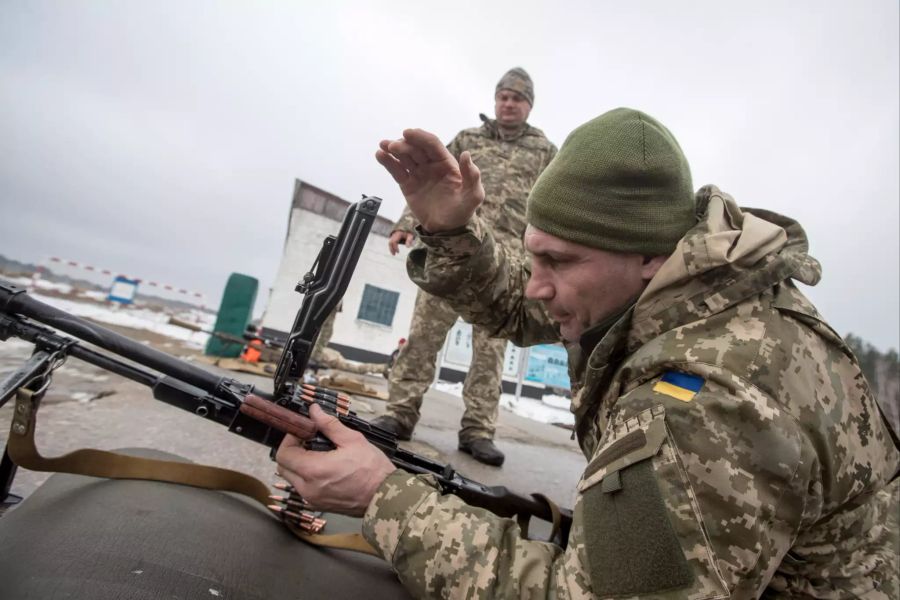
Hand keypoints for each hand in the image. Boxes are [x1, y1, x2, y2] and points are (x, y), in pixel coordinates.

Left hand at [275, 403, 395, 516]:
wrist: (384, 496)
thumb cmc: (372, 468)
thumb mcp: (352, 440)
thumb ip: (329, 425)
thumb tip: (314, 410)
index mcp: (313, 470)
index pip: (284, 454)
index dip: (289, 439)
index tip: (303, 432)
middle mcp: (307, 488)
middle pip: (283, 467)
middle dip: (292, 451)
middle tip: (309, 441)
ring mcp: (311, 499)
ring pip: (291, 478)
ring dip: (298, 464)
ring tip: (318, 454)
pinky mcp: (318, 505)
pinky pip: (302, 488)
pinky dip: (306, 476)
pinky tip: (324, 468)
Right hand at [376, 128, 484, 232]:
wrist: (447, 229)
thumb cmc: (463, 211)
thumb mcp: (473, 195)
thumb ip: (472, 176)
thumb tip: (466, 154)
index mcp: (446, 163)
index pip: (432, 145)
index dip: (421, 137)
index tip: (408, 133)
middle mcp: (431, 165)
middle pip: (416, 148)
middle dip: (405, 144)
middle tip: (393, 146)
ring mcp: (418, 173)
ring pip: (404, 157)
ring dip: (393, 149)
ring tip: (383, 146)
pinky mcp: (407, 184)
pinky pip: (397, 170)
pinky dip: (388, 162)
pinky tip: (379, 155)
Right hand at [388, 230, 414, 254]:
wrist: (406, 228)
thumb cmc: (408, 233)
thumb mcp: (410, 236)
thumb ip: (409, 241)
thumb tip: (407, 247)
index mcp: (398, 234)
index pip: (394, 242)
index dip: (395, 247)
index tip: (398, 252)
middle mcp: (394, 235)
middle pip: (390, 242)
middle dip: (391, 249)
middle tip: (394, 254)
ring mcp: (392, 236)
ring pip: (389, 243)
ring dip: (391, 248)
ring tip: (393, 254)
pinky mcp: (392, 237)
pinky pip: (390, 243)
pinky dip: (391, 247)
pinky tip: (394, 251)